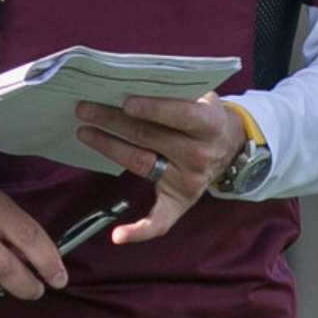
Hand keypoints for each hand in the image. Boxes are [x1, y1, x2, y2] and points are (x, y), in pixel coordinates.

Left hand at [71, 91, 248, 243]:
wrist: (233, 149)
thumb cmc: (206, 117)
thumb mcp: (203, 98)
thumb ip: (177, 92)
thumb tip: (130, 81)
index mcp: (209, 125)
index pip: (179, 114)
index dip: (152, 108)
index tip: (125, 101)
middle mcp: (199, 155)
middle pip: (149, 136)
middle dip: (113, 120)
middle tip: (84, 108)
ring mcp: (188, 180)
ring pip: (141, 162)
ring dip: (108, 146)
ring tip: (84, 131)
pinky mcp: (179, 202)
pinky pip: (160, 221)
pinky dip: (139, 231)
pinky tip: (118, 236)